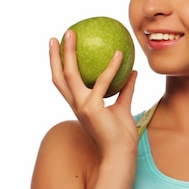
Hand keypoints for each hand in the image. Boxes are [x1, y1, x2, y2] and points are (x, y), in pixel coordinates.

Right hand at [49, 30, 137, 157]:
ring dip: (70, 53)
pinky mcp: (93, 108)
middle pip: (59, 76)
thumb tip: (133, 71)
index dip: (58, 65)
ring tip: (73, 34)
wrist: (121, 153)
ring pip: (70, 75)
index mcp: (80, 105)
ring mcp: (82, 106)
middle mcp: (76, 104)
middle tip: (59, 35)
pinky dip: (111, 67)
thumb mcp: (123, 107)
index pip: (64, 82)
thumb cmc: (121, 135)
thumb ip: (125, 89)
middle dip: (56, 55)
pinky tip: (120, 53)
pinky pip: (103, 81)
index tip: (59, 46)